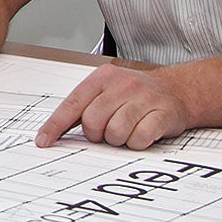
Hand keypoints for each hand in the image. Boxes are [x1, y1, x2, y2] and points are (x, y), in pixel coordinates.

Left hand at [36, 64, 187, 149]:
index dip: (55, 126)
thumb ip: (84, 107)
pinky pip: (139, 139)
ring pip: (115, 133)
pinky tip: (142, 133)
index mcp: (101, 78)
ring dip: (119, 139)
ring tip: (127, 129)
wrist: (178, 89)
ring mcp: (143, 98)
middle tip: (108, 130)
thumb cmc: (136, 94)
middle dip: (97, 134)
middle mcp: (121, 85)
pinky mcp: (162, 113)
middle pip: (92, 122)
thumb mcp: (107, 91)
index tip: (44, 142)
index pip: (71, 104)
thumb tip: (54, 132)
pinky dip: (137, 143)